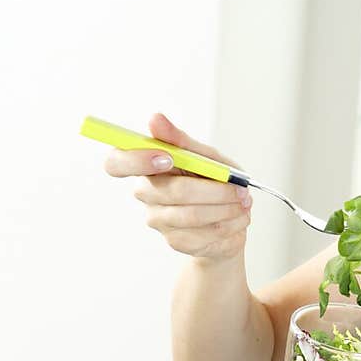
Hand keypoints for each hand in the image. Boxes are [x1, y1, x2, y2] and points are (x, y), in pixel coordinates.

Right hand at [104, 112, 252, 261]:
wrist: (231, 216)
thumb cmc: (213, 180)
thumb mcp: (204, 155)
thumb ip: (180, 140)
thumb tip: (155, 119)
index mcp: (145, 166)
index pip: (116, 163)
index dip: (137, 160)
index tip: (168, 158)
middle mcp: (146, 193)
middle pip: (173, 192)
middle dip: (215, 190)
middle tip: (240, 188)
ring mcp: (158, 220)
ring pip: (193, 215)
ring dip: (227, 208)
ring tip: (243, 202)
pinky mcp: (176, 241)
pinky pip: (204, 235)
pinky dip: (230, 224)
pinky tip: (237, 218)